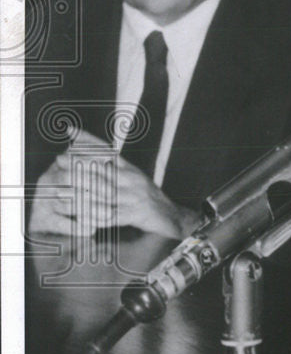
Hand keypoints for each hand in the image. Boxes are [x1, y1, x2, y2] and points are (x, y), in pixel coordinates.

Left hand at [28, 129, 200, 239]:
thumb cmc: (146, 196)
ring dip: (79, 190)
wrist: (169, 216)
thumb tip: (95, 150)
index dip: (89, 144)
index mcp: (130, 170)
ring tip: (59, 187)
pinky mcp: (132, 216)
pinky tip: (77, 213)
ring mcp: (132, 198)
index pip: (108, 153)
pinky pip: (108, 215)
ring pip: (102, 192)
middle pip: (102, 170)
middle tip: (58, 160)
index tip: (71, 137)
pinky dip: (92, 215)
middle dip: (78, 165)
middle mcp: (131, 181)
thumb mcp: (133, 175)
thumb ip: (114, 164)